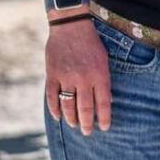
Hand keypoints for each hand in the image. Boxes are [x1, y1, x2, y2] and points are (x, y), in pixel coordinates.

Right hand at [45, 18, 111, 135]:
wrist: (71, 26)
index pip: (104, 102)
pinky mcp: (52, 75)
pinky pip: (52, 97)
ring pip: (68, 105)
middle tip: (87, 132)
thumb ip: (103, 79)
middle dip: (87, 123)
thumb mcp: (104, 59)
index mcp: (100, 74)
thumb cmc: (91, 43)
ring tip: (74, 124)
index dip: (104, 117)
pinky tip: (58, 116)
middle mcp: (84, 78)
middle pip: (85, 108)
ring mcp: (66, 77)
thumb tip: (106, 100)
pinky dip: (54, 109)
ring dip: (71, 118)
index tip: (105, 128)